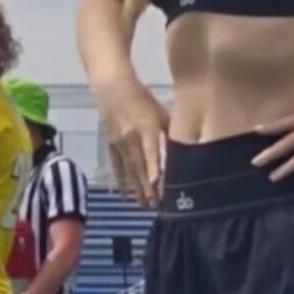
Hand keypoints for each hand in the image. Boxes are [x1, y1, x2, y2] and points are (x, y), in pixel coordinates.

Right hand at [99, 77, 170, 206]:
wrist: (112, 89)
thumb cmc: (142, 98)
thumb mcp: (160, 111)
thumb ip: (169, 131)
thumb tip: (183, 150)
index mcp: (146, 127)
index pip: (150, 150)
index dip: (153, 167)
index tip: (157, 183)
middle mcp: (131, 137)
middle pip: (139, 165)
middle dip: (146, 186)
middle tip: (153, 205)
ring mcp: (119, 143)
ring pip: (128, 169)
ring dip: (135, 188)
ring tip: (141, 204)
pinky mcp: (111, 145)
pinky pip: (117, 166)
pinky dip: (121, 181)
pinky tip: (125, 193)